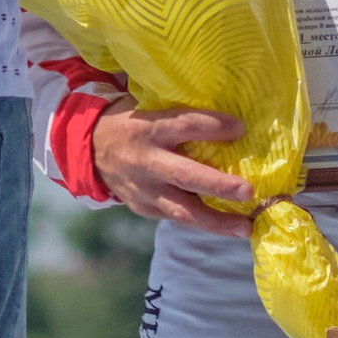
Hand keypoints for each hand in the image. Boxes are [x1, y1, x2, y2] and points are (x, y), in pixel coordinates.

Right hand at [91, 95, 256, 238]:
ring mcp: (144, 190)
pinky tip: (228, 226)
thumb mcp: (150, 109)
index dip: (214, 127)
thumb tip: (232, 122)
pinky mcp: (144, 208)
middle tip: (248, 190)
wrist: (89, 148)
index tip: (240, 129)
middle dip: (218, 185)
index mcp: (149, 129)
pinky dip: (203, 222)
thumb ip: (182, 118)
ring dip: (216, 221)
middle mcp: (146, 162)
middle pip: (185, 175)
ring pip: (182, 210)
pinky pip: (176, 217)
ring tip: (245, 227)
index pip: (185, 126)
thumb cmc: (134, 122)